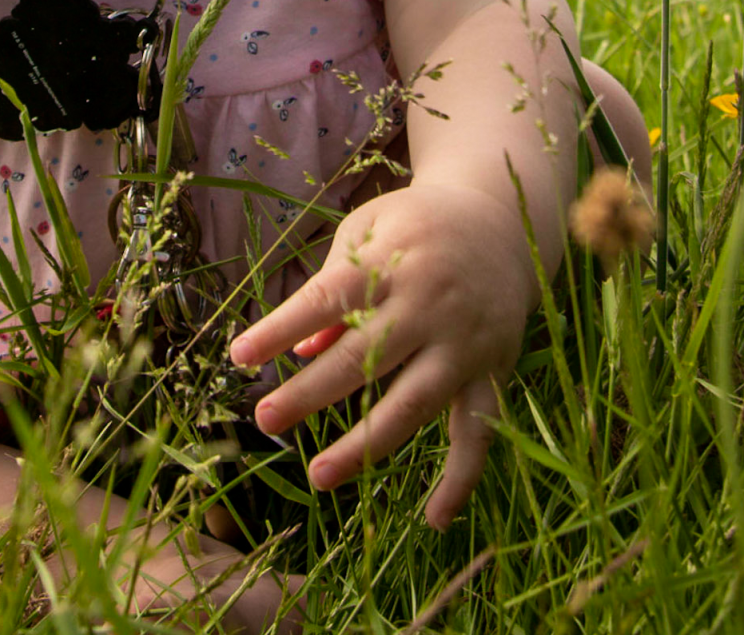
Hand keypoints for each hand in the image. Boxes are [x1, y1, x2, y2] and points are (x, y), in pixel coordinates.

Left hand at [229, 181, 535, 528]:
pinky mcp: (492, 371)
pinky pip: (478, 432)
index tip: (239, 357)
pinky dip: (461, 479)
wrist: (503, 223)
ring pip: (413, 404)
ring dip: (366, 445)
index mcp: (391, 262)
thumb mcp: (369, 232)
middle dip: (310, 394)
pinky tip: (434, 520)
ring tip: (318, 475)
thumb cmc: (417, 227)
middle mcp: (428, 305)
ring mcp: (463, 344)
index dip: (281, 328)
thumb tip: (299, 352)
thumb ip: (332, 285)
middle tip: (265, 419)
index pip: (327, 299)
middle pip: (363, 358)